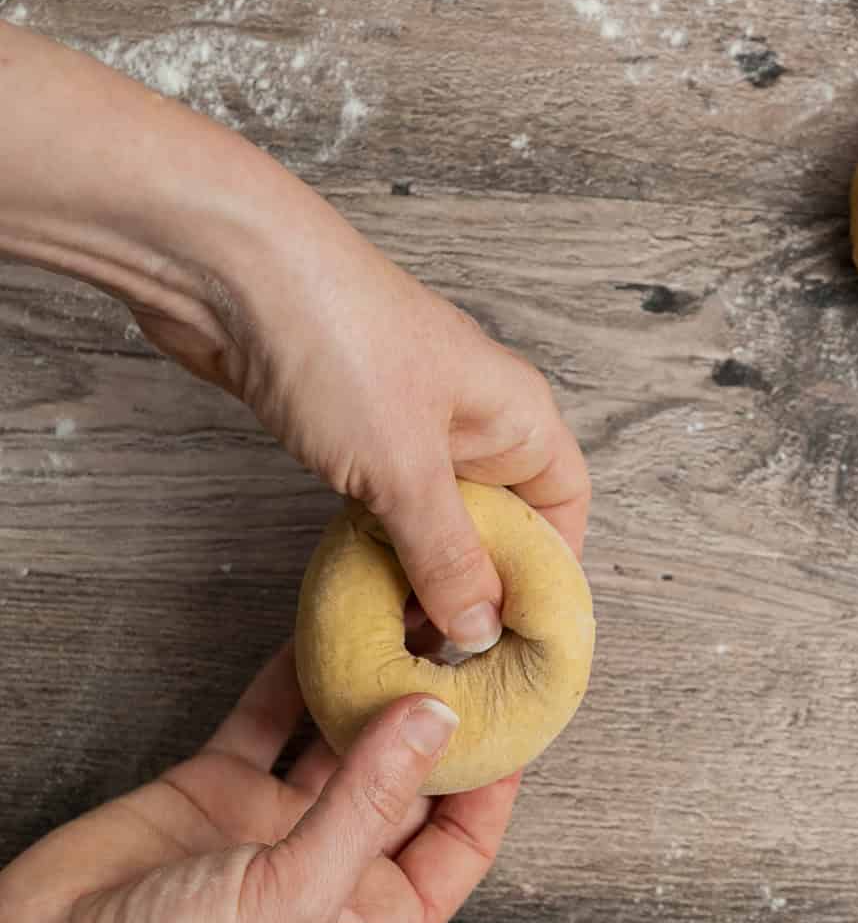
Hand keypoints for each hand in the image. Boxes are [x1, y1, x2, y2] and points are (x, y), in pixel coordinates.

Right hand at [0, 647, 518, 922]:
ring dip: (373, 685)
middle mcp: (333, 872)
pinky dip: (296, 674)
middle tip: (468, 639)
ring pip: (342, 740)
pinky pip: (272, 718)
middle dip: (439, 716)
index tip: (517, 704)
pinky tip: (327, 626)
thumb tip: (434, 715)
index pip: (461, 842)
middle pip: (408, 781)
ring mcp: (273, 825)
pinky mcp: (217, 787)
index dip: (494, 778)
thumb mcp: (292, 897)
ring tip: (411, 618)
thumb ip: (366, 801)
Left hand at [147, 224, 591, 655]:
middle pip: (501, 515)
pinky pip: (384, 497)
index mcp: (516, 413)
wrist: (230, 273)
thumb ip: (448, 555)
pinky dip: (378, 538)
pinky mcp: (350, 422)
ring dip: (423, 565)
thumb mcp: (405, 470)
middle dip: (480, 581)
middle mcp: (474, 414)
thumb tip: (482, 627)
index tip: (519, 636)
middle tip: (449, 649)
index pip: (563, 502)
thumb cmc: (339, 343)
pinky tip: (360, 578)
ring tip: (403, 628)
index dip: (550, 569)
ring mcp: (410, 416)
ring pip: (437, 510)